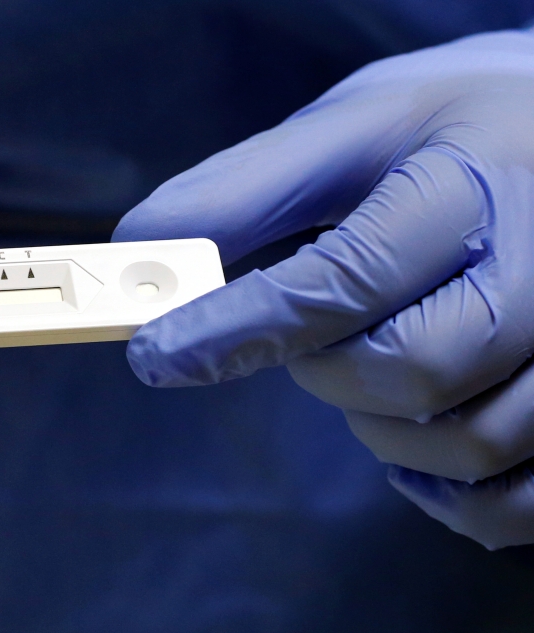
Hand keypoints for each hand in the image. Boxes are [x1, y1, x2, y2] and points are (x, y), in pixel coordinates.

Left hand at [113, 30, 533, 549]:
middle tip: (307, 340)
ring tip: (367, 365)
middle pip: (412, 372)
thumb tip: (137, 248)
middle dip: (324, 372)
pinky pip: (519, 499)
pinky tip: (414, 448)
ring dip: (380, 428)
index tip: (154, 354)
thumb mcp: (346, 132)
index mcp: (470, 185)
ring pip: (467, 442)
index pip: (344, 279)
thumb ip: (242, 192)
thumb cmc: (442, 136)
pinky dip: (451, 496)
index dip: (237, 328)